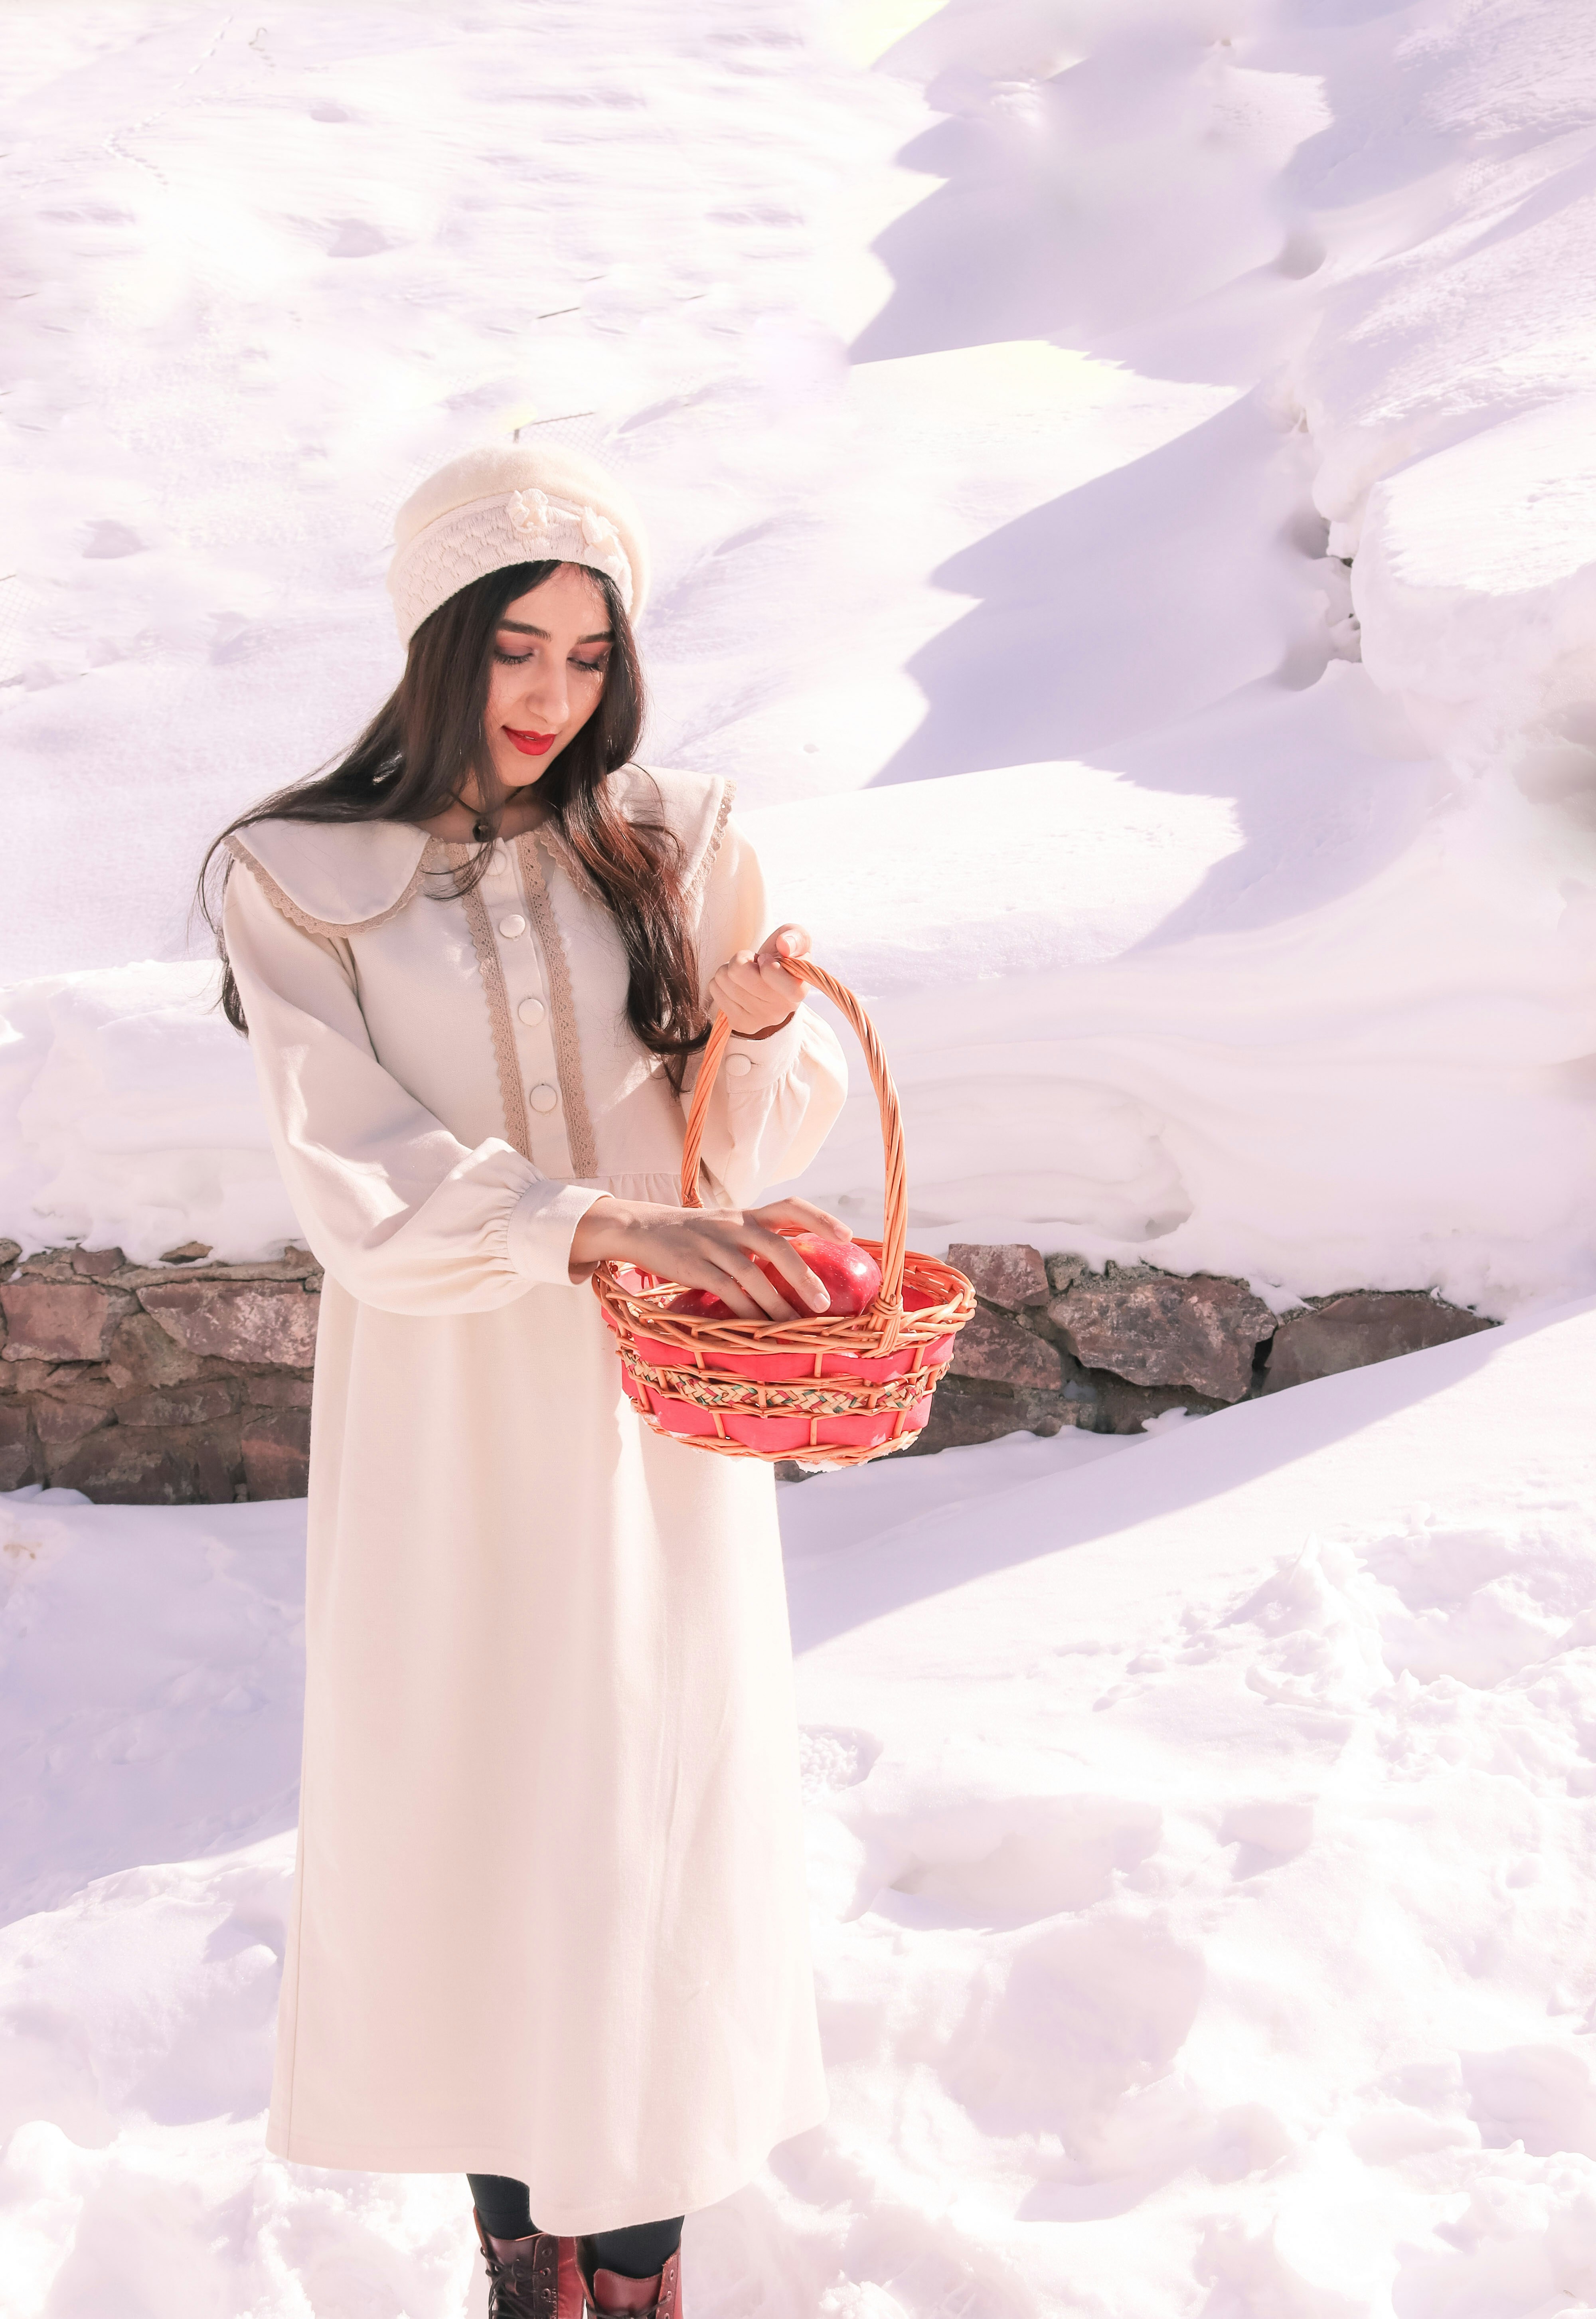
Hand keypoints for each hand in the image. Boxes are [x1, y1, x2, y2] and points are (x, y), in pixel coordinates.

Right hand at [569, 1194, 852, 1315]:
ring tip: (795, 1325)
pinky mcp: (693, 1266)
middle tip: (823, 1303)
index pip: (790, 1206)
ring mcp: (713, 1244)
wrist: (641, 1228)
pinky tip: (757, 1328)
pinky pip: (725, 1291)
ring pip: (752, 1275)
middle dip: (804, 1276)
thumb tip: (797, 1267)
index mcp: (747, 1214)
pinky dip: (744, 1311)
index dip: (821, 1218)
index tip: (848, 1235)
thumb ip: (757, 1241)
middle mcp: (733, 1225)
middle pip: (777, 1246)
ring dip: (776, 1303)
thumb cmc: (693, 1235)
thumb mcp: (726, 1227)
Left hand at [708, 923, 809, 1036]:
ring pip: (723, 979)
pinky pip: (715, 989)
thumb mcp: (796, 941)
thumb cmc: (784, 958)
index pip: (770, 973)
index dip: (763, 961)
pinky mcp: (739, 1023)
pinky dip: (722, 982)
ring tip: (745, 975)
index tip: (765, 958)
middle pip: (737, 971)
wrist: (773, 985)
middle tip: (753, 964)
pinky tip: (738, 986)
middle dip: (741, 959)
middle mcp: (779, 1011)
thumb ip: (796, 938)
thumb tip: (785, 944)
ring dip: (730, 970)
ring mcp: (758, 1020)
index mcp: (798, 990)